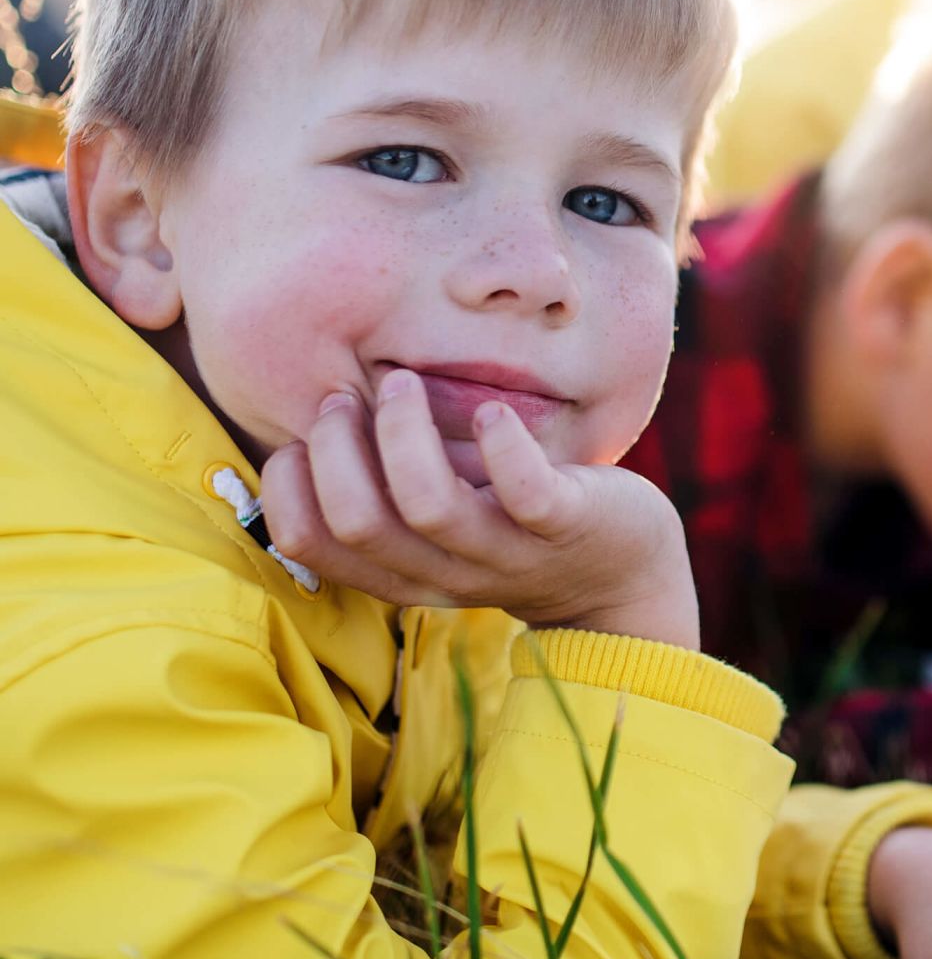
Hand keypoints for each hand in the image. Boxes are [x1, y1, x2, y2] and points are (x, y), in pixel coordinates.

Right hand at [259, 372, 699, 648]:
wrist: (621, 576)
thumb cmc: (512, 525)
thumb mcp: (438, 521)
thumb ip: (383, 490)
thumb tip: (309, 415)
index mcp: (401, 571)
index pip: (307, 543)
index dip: (284, 485)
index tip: (301, 438)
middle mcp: (444, 571)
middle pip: (356, 523)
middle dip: (334, 448)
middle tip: (348, 396)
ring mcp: (507, 552)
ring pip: (429, 507)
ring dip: (404, 434)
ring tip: (404, 382)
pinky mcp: (566, 526)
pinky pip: (526, 494)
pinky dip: (502, 448)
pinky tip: (490, 413)